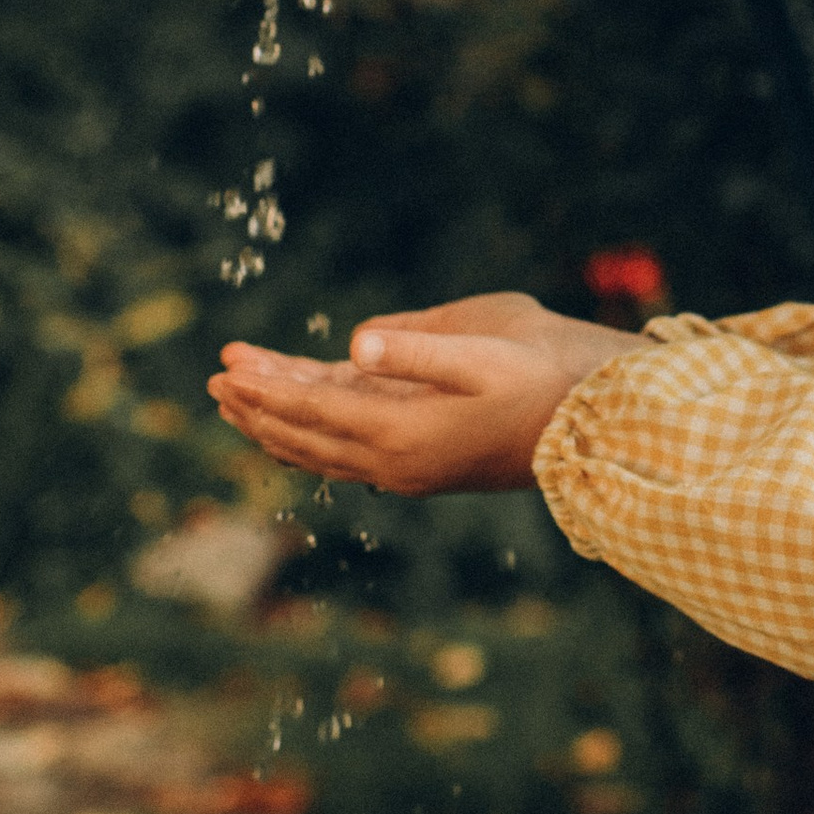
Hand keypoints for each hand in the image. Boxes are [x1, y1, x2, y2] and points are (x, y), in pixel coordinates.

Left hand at [209, 293, 620, 495]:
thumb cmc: (547, 374)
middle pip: (305, 436)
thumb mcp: (486, 347)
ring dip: (277, 424)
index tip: (226, 364)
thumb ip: (417, 347)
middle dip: (257, 406)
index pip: (314, 409)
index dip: (266, 387)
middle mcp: (397, 462)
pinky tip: (295, 429)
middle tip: (213, 379)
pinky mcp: (422, 463)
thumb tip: (352, 344)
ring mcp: (408, 468)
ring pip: (322, 449)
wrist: (600, 428)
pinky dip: (311, 437)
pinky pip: (348, 454)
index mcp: (405, 433)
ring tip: (237, 401)